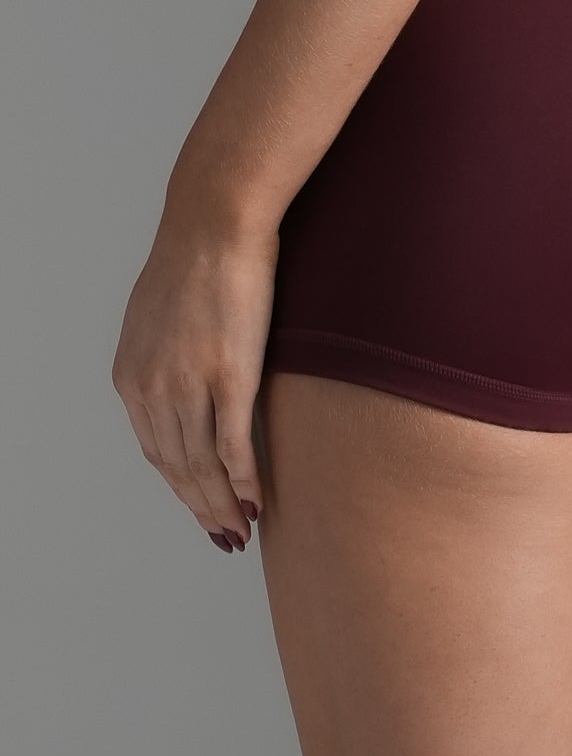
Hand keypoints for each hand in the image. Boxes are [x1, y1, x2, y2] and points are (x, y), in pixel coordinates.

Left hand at [111, 212, 276, 553]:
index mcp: (131, 376)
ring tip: (241, 527)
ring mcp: (189, 385)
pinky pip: (234, 444)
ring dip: (222, 503)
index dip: (179, 486)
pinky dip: (244, 478)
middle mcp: (152, 389)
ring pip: (203, 465)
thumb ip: (161, 354)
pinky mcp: (229, 376)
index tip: (200, 505)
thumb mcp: (156, 314)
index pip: (155, 449)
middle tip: (223, 534)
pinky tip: (256, 498)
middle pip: (176, 467)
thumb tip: (175, 376)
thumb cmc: (196, 254)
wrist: (216, 221)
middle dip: (200, 506)